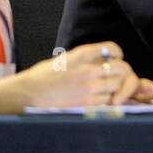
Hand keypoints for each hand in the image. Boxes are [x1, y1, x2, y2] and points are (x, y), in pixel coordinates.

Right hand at [0, 42, 152, 113]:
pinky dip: (109, 103)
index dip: (118, 56)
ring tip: (106, 92)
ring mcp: (90, 86)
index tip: (114, 61)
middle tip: (116, 80)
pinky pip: (110, 101)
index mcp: (83, 53)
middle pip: (123, 68)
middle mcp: (90, 68)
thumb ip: (88, 60)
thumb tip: (108, 64)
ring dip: (117, 90)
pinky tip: (99, 102)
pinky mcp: (89, 103)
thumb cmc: (44, 77)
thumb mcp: (67, 59)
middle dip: (123, 74)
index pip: (114, 49)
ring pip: (119, 86)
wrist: (28, 94)